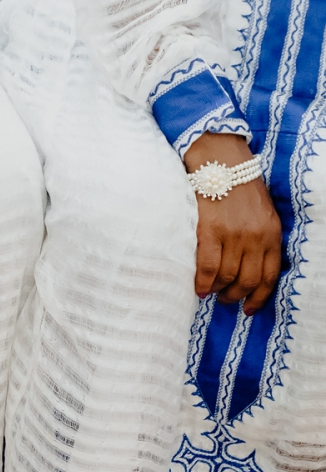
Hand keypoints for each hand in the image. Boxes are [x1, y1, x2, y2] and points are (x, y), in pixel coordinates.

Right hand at [184, 132, 282, 314]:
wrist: (219, 163)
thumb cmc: (238, 189)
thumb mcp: (261, 213)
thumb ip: (260, 238)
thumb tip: (248, 267)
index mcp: (271, 233)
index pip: (269, 275)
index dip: (259, 297)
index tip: (249, 308)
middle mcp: (255, 237)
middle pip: (247, 280)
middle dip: (235, 296)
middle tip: (225, 299)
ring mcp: (233, 235)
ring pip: (227, 277)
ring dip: (217, 290)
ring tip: (209, 292)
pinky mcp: (210, 232)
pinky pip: (208, 268)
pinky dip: (203, 282)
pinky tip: (199, 288)